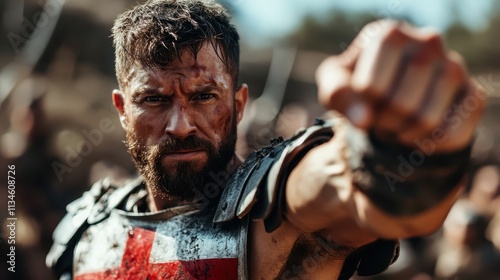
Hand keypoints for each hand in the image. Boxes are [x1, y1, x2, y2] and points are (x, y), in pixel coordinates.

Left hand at [316, 20, 485, 152]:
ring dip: (403, 134)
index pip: (371, 88)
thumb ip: (339, 95)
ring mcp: (455, 67)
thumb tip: (364, 119)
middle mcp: (428, 42)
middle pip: (400, 105)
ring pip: (427, 120)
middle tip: (380, 118)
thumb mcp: (337, 85)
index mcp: (390, 34)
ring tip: (396, 122)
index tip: (363, 101)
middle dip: (383, 122)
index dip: (363, 106)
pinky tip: (418, 131)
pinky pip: (450, 134)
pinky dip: (427, 143)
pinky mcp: (473, 95)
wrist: (390, 94)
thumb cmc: (358, 84)